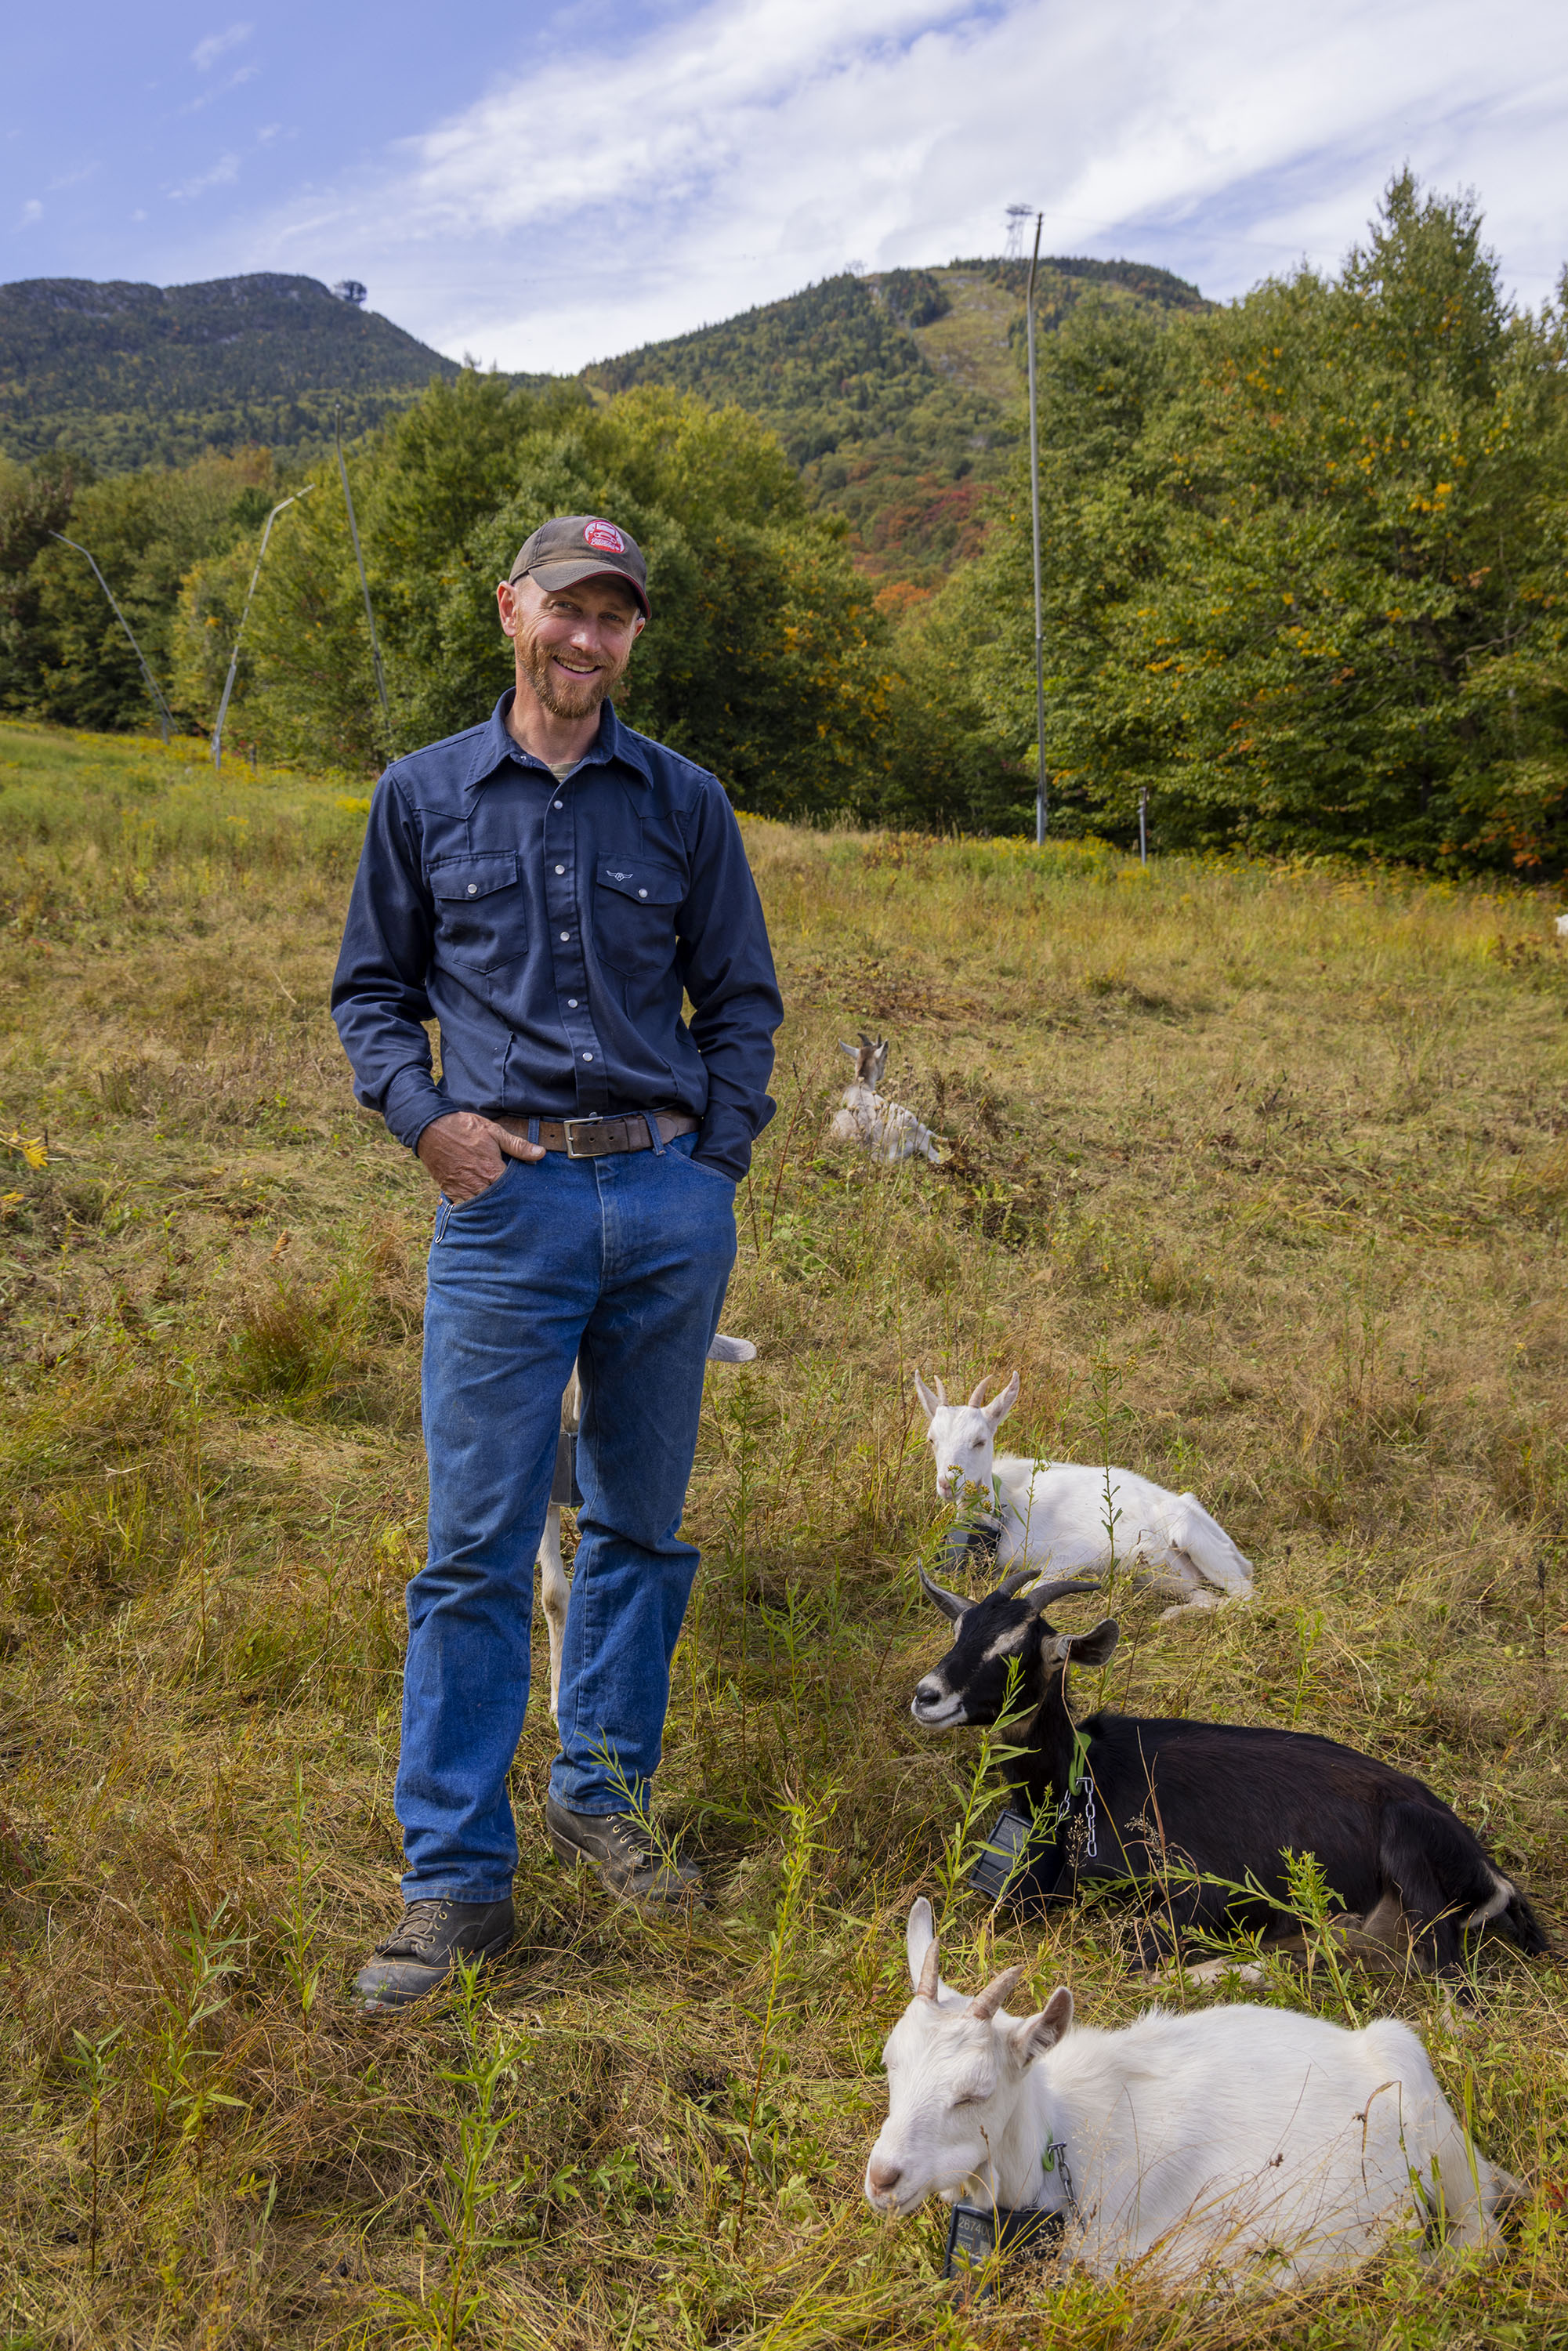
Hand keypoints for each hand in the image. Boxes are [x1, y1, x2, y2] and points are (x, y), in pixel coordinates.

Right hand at [416, 1111, 544, 1201]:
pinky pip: (464, 1206)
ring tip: (501, 1211)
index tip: (529, 1197)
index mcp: (491, 1170)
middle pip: (497, 1204)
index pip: (512, 1191)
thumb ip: (518, 1146)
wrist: (430, 1128)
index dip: (521, 1194)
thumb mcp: (494, 1132)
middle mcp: (477, 1184)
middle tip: (518, 1210)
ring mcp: (462, 1189)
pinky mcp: (450, 1191)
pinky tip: (481, 1208)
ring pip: (481, 1208)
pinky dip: (472, 1209)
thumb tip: (541, 1153)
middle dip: (506, 1206)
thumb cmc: (464, 1128)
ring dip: (490, 1209)